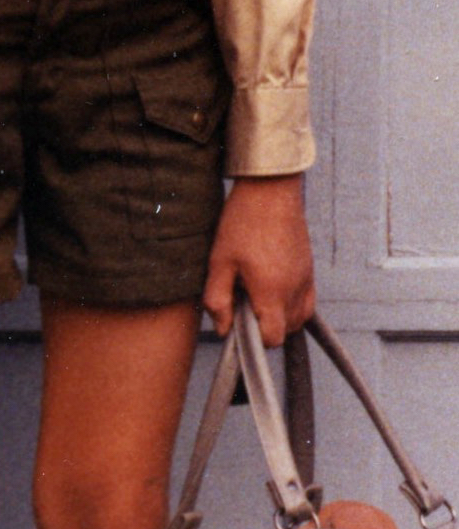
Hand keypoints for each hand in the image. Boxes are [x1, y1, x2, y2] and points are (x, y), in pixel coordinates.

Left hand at [202, 174, 314, 346]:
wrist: (270, 189)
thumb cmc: (242, 222)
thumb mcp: (220, 261)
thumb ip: (218, 300)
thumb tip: (222, 329)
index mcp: (272, 292)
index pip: (272, 338)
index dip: (253, 339)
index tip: (237, 323)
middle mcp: (295, 290)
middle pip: (286, 330)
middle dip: (264, 327)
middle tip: (243, 304)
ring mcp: (306, 279)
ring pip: (298, 317)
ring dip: (279, 317)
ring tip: (256, 295)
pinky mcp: (310, 269)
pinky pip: (307, 301)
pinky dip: (292, 304)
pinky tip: (271, 288)